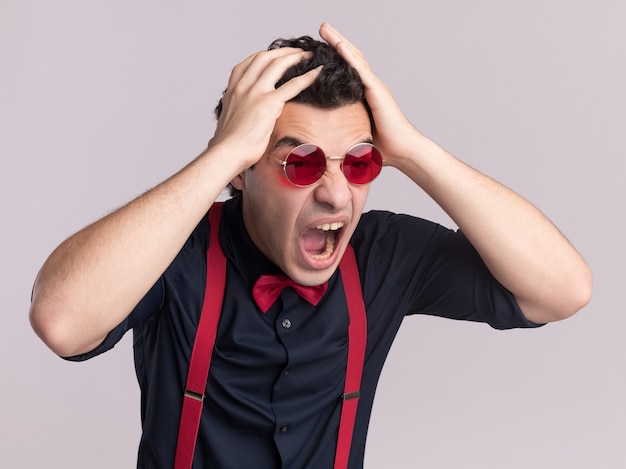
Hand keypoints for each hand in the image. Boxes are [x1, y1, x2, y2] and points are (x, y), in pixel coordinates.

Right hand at [208, 47, 321, 170]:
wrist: (227, 153)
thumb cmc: (228, 144)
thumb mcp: (230, 120)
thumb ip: (239, 110)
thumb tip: (245, 117)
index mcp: (233, 89)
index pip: (250, 62)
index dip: (266, 55)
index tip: (278, 55)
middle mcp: (243, 85)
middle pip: (265, 57)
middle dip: (284, 52)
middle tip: (298, 52)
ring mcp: (255, 92)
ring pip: (278, 64)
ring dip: (296, 57)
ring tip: (308, 56)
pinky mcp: (268, 103)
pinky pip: (292, 85)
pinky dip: (307, 76)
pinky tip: (317, 72)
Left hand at [319, 22, 421, 166]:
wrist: (402, 151)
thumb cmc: (381, 146)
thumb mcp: (356, 131)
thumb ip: (344, 126)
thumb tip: (325, 133)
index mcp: (365, 93)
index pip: (349, 68)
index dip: (337, 54)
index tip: (320, 44)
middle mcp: (371, 86)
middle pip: (352, 57)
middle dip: (336, 41)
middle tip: (321, 27)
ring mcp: (375, 87)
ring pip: (355, 58)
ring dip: (340, 42)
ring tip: (325, 29)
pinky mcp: (378, 92)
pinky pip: (361, 71)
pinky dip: (350, 57)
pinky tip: (339, 45)